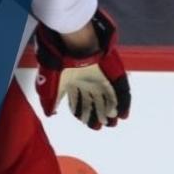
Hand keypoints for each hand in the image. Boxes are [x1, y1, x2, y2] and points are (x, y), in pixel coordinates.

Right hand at [34, 10, 130, 128]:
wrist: (75, 47)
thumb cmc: (62, 64)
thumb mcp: (53, 85)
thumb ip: (51, 101)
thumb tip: (50, 114)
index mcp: (75, 84)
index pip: (82, 104)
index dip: (86, 116)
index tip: (92, 126)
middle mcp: (89, 82)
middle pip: (96, 102)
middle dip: (99, 116)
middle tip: (101, 126)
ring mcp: (102, 78)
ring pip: (109, 98)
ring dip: (111, 111)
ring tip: (112, 122)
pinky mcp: (113, 74)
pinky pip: (121, 90)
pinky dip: (123, 103)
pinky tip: (124, 113)